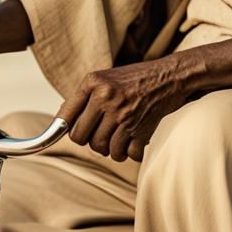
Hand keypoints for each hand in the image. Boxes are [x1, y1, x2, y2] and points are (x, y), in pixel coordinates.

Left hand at [58, 57, 195, 162]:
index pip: (66, 118)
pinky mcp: (141, 130)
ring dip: (111, 149)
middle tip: (101, 134)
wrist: (170, 76)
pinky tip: (134, 141)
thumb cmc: (136, 78)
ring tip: (119, 138)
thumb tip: (61, 122)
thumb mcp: (105, 78)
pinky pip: (127, 155)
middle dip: (90, 140)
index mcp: (94, 84)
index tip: (63, 135)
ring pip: (104, 150)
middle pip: (82, 139)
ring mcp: (124, 116)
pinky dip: (131, 153)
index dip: (62, 131)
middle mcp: (106, 99)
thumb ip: (84, 97)